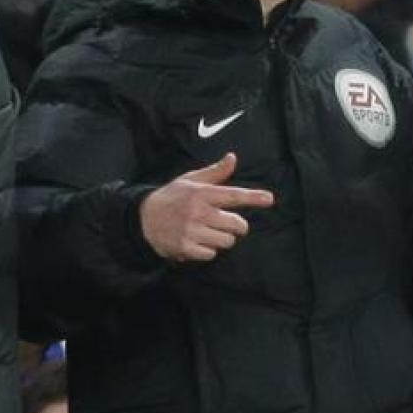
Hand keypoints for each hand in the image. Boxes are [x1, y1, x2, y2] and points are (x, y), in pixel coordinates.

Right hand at [140, 153, 274, 262]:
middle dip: (237, 226)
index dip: (252, 197)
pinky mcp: (186, 248)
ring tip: (207, 232)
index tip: (269, 199)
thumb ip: (215, 172)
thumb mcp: (191, 180)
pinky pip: (211, 254)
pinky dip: (208, 250)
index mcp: (201, 193)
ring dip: (221, 239)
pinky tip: (196, 241)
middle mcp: (198, 212)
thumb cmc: (172, 197)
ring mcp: (192, 231)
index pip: (233, 195)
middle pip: (236, 224)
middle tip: (228, 223)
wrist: (143, 218)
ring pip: (226, 241)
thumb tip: (232, 158)